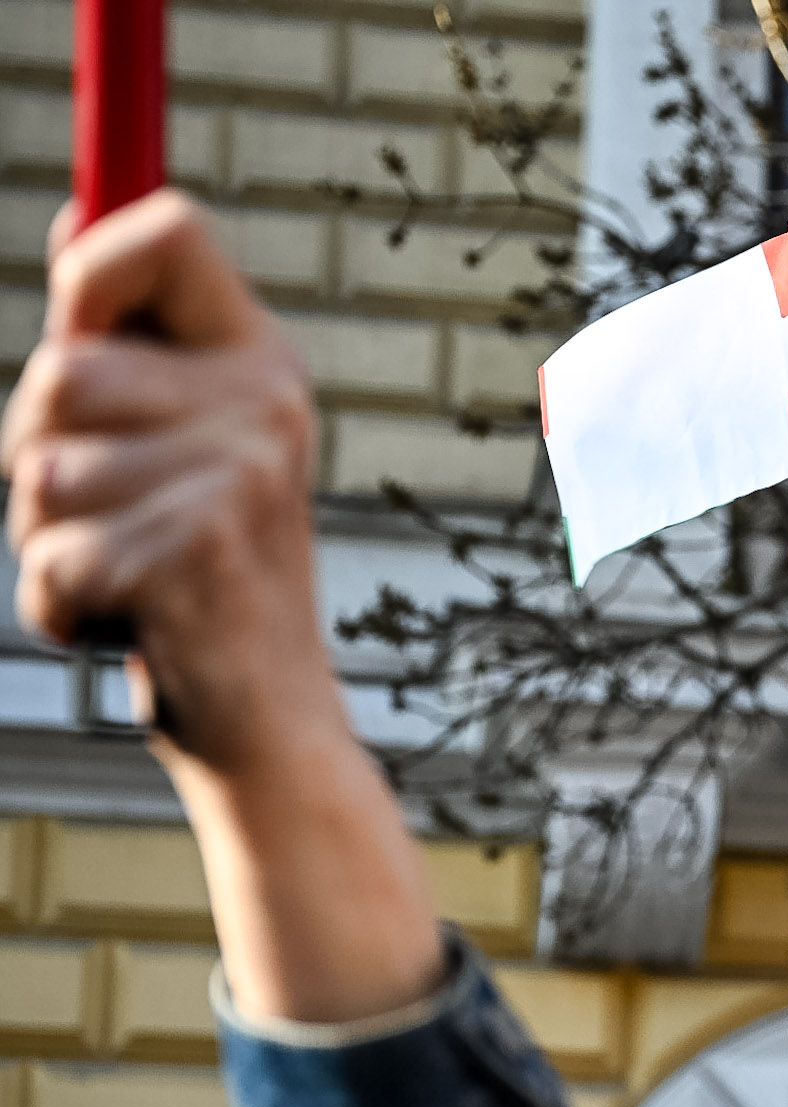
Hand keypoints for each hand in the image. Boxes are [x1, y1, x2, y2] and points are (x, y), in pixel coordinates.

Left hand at [4, 191, 329, 771]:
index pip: (168, 230)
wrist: (270, 721)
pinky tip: (125, 624)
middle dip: (38, 454)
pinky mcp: (192, 555)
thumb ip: (130, 343)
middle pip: (58, 369)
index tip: (83, 322)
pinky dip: (58, 605)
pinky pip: (48, 555)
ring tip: (126, 574)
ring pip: (36, 472)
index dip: (93, 266)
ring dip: (46, 540)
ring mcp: (235, 480)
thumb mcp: (184, 442)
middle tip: (117, 516)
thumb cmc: (206, 579)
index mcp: (260, 362)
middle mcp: (263, 407)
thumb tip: (76, 223)